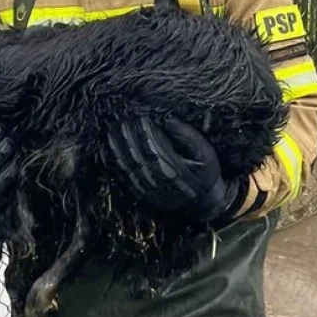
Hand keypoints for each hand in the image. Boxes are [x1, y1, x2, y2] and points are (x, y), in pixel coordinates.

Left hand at [105, 117, 240, 219]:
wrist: (203, 201)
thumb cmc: (206, 174)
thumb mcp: (206, 154)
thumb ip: (190, 137)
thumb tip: (169, 120)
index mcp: (176, 171)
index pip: (153, 148)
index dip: (144, 132)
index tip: (139, 115)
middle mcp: (158, 183)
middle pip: (137, 156)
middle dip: (128, 136)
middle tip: (122, 118)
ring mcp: (147, 190)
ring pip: (127, 167)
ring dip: (118, 147)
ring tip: (112, 129)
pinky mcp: (141, 193)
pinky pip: (123, 177)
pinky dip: (115, 161)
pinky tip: (110, 147)